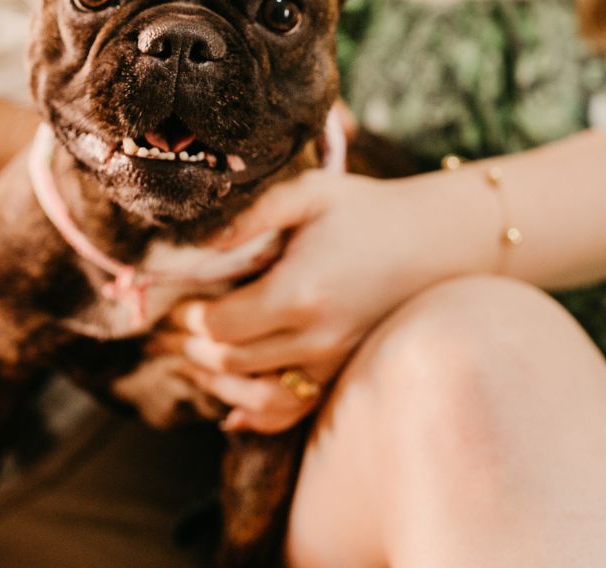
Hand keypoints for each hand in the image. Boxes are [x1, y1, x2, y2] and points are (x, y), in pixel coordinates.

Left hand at [155, 168, 486, 432]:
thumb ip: (254, 213)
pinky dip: (256, 411)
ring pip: (255, 393)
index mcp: (300, 292)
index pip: (221, 325)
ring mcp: (333, 362)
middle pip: (230, 361)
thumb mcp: (310, 193)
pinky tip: (231, 401)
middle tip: (170, 327)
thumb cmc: (366, 211)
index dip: (189, 317)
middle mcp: (316, 338)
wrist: (436, 241)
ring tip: (191, 354)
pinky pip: (293, 410)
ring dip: (214, 378)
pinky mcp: (344, 373)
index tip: (176, 300)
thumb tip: (202, 242)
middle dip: (191, 345)